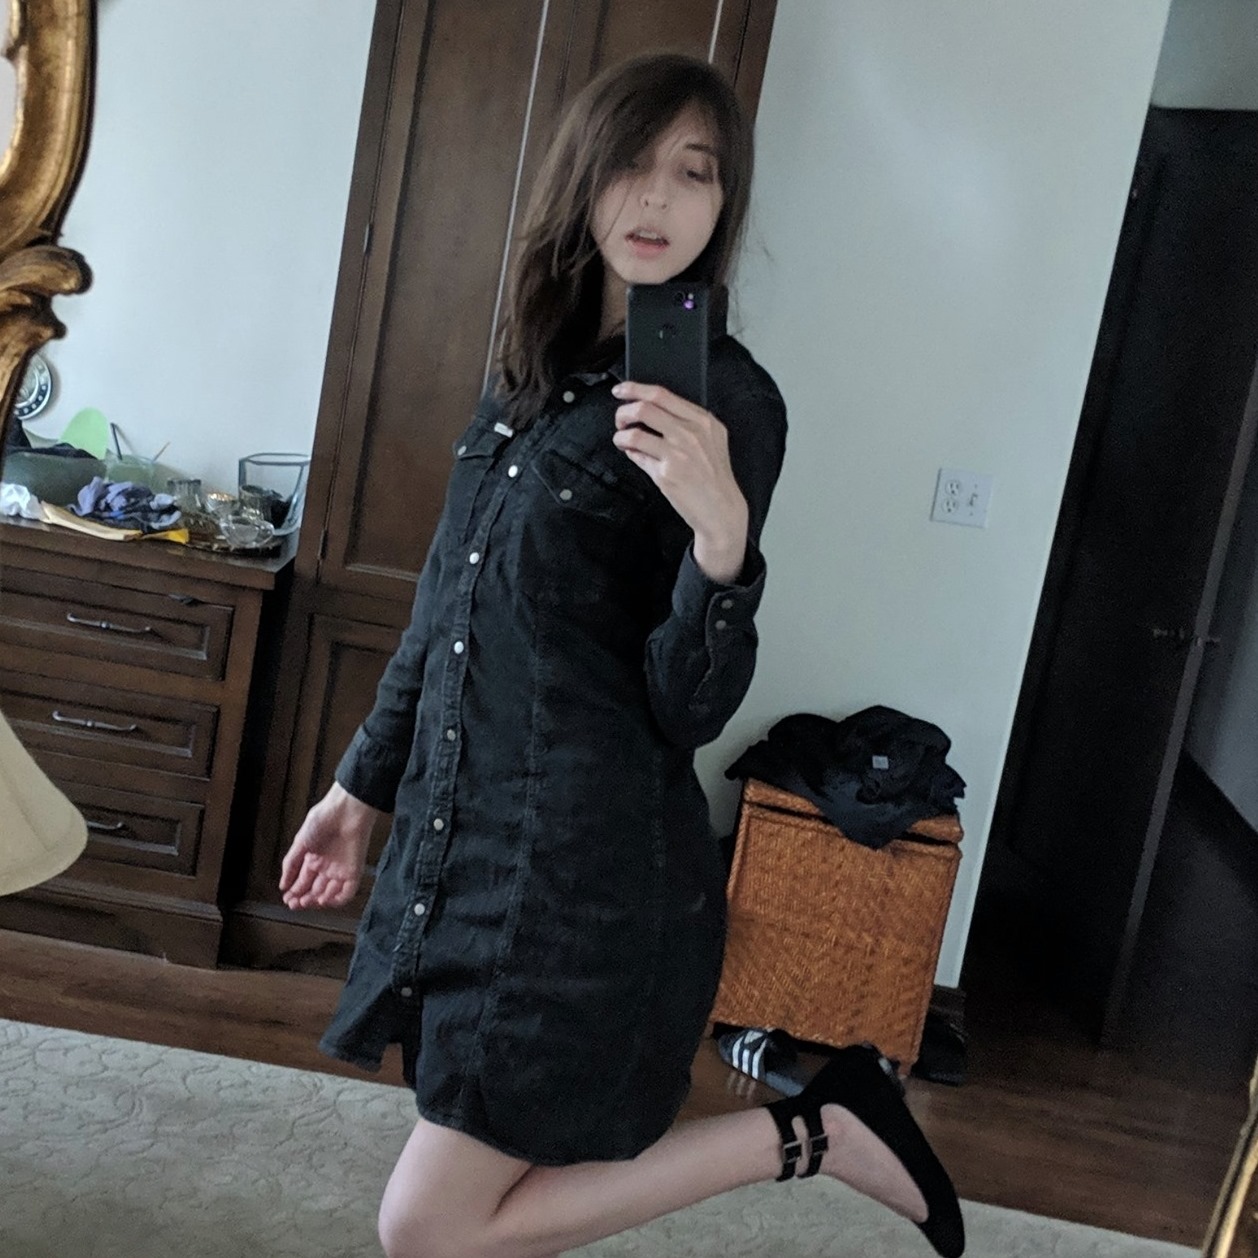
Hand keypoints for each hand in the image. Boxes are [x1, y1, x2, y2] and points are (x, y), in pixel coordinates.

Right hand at [279, 782, 378, 910]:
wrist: (345, 810)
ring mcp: (341, 869)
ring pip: (329, 893)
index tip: (287, 899)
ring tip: (304, 902)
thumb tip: (282, 884)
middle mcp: (327, 866)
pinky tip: (323, 900)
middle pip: (315, 890)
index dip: (295, 892)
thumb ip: (291, 864)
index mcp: (314, 858)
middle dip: (303, 899)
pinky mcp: (354, 870)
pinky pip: (347, 891)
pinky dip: (336, 899)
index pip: (304, 882)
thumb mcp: (300, 842)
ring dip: (317, 902)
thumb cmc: (323, 819)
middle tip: (293, 904)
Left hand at [611, 381, 748, 582]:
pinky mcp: (666, 473)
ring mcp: (678, 453)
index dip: (635, 389)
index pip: (662, 394)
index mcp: (703, 420)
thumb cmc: (714, 476)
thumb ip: (687, 423)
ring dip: (621, 435)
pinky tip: (634, 455)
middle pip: (644, 408)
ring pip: (635, 433)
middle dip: (624, 412)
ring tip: (622, 439)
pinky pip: (638, 456)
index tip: (622, 390)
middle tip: (620, 419)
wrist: (722, 509)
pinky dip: (630, 453)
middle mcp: (691, 433)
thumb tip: (653, 411)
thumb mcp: (711, 441)